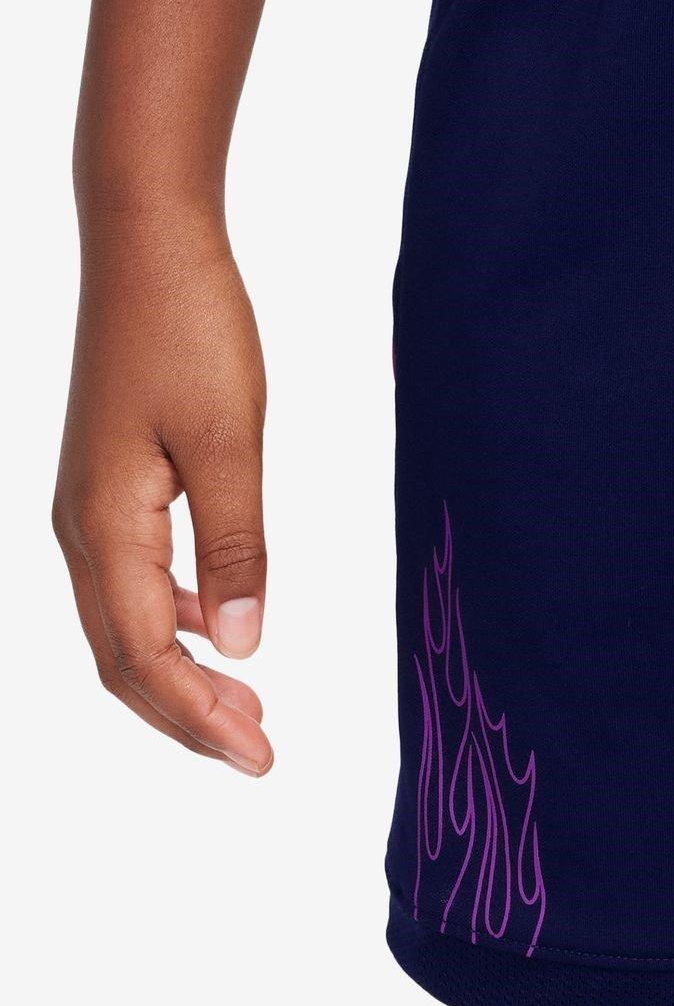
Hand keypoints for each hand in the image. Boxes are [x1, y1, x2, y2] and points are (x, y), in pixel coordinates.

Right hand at [52, 219, 272, 773]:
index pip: (148, 656)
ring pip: (125, 623)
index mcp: (106, 525)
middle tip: (260, 751)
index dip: (200, 718)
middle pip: (123, 656)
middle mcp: (81, 527)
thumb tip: (246, 645)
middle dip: (187, 714)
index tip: (260, 758)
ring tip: (248, 707)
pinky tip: (222, 626)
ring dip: (181, 673)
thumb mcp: (230, 440)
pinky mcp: (108, 483)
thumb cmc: (191, 330)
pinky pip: (132, 580)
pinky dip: (176, 621)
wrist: (148, 247)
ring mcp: (88, 505)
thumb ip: (238, 543)